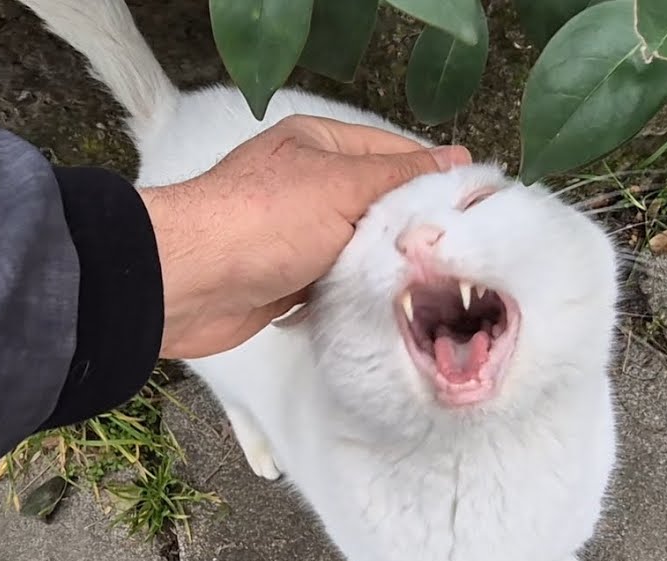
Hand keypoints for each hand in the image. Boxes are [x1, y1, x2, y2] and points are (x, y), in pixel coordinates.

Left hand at [138, 115, 471, 358]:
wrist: (189, 283)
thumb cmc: (264, 222)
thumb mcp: (343, 186)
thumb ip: (402, 177)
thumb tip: (458, 160)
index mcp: (320, 145)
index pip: (395, 154)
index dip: (435, 179)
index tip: (477, 208)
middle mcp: (309, 185)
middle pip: (380, 206)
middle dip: (413, 230)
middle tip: (461, 256)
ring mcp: (298, 235)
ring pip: (360, 250)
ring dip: (385, 268)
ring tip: (434, 286)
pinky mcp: (288, 280)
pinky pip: (338, 285)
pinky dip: (357, 295)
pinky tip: (387, 307)